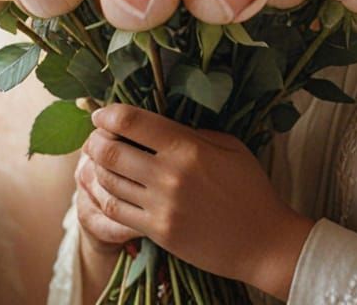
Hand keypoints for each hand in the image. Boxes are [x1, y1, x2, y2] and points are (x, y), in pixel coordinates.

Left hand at [84, 103, 315, 297]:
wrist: (262, 241)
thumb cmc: (250, 188)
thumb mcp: (230, 146)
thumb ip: (194, 133)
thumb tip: (160, 127)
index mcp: (188, 149)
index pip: (134, 123)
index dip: (109, 114)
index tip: (101, 114)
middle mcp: (169, 176)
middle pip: (112, 151)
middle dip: (96, 140)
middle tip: (95, 136)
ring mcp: (160, 207)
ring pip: (108, 182)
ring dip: (96, 167)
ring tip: (97, 159)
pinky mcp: (157, 232)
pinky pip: (116, 211)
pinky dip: (104, 196)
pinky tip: (106, 187)